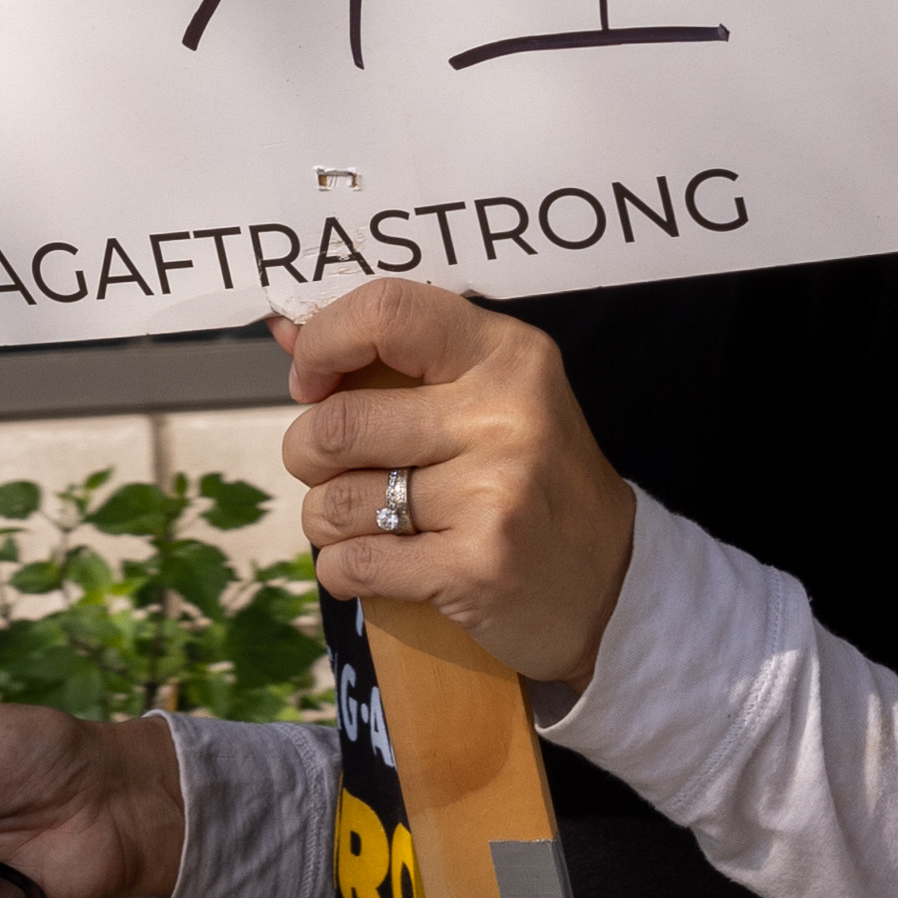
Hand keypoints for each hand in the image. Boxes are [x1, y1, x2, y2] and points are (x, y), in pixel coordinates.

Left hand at [277, 279, 637, 695]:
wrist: (611, 586)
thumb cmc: (529, 480)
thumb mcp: (484, 398)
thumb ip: (389, 360)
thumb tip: (286, 327)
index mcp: (505, 354)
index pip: (388, 311)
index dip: (325, 342)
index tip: (310, 381)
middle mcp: (504, 415)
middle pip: (338, 423)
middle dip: (307, 453)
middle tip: (332, 468)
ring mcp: (493, 492)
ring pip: (333, 501)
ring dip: (326, 520)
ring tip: (366, 522)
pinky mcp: (476, 566)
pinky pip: (352, 563)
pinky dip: (341, 571)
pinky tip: (373, 567)